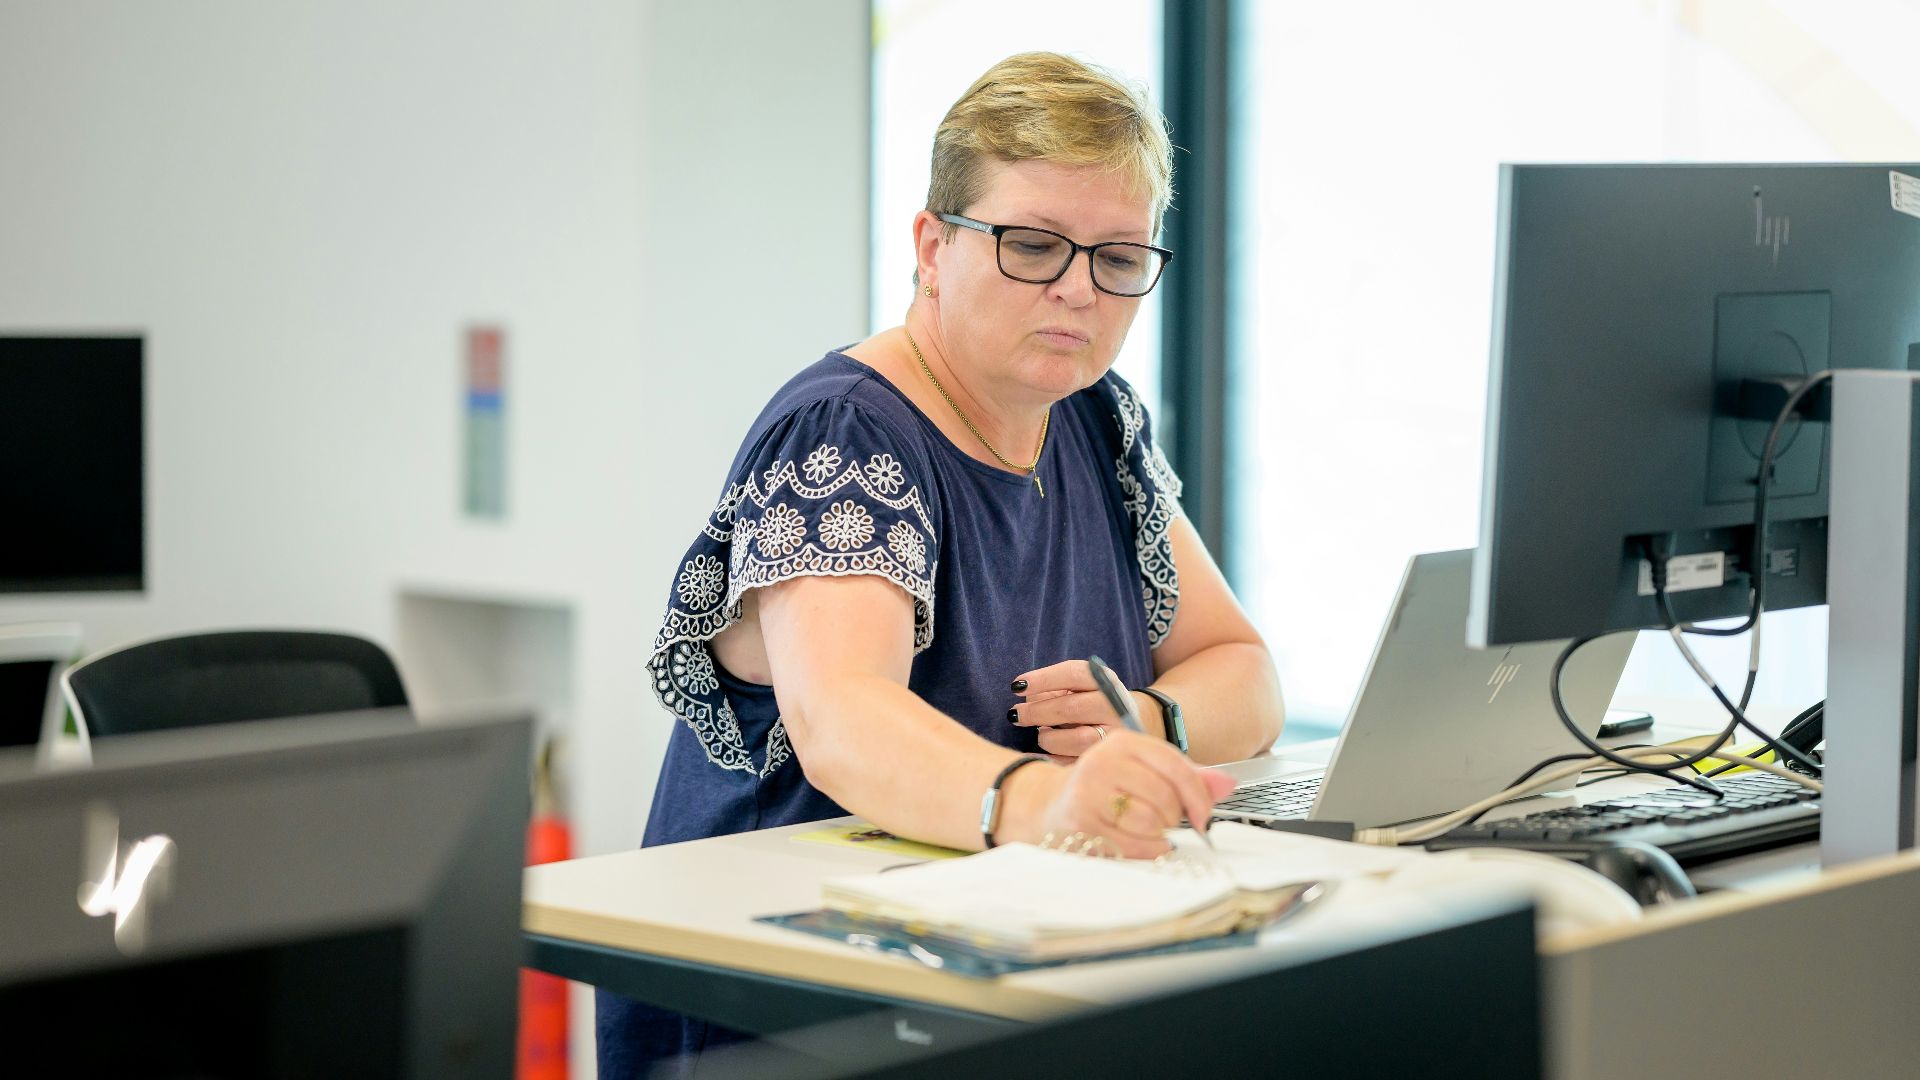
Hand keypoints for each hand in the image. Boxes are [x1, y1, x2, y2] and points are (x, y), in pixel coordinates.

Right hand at [998, 731, 1235, 859]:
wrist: (1047, 806)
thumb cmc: (1104, 789)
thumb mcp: (1144, 772)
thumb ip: (1187, 778)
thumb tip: (1227, 785)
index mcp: (1123, 742)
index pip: (1175, 766)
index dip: (1198, 795)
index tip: (1205, 816)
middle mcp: (1103, 761)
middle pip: (1166, 796)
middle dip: (1174, 816)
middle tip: (1163, 819)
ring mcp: (1089, 792)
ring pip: (1151, 820)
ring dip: (1157, 833)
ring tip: (1143, 827)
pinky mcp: (1081, 822)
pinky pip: (1133, 844)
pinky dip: (1145, 849)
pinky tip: (1137, 841)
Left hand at [1009, 660, 1162, 758]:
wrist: (1132, 720)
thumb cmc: (1091, 700)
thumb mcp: (1078, 687)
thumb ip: (1053, 689)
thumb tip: (1026, 700)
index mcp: (1105, 681)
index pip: (1073, 673)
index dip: (1043, 679)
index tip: (1016, 686)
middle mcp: (1115, 706)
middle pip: (1071, 708)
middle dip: (1037, 712)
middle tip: (1015, 714)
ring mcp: (1116, 734)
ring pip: (1076, 739)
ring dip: (1049, 737)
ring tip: (1040, 733)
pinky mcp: (1111, 758)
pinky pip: (1077, 762)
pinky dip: (1057, 756)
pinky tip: (1050, 750)